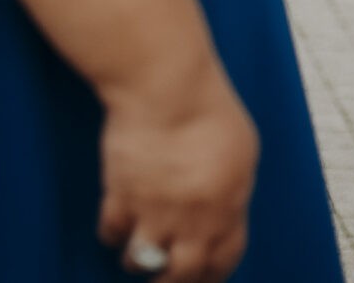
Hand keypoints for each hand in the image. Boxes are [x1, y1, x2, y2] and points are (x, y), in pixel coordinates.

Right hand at [97, 53, 257, 281]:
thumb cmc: (208, 107)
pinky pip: (112, 232)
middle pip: (182, 275)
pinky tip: (116, 226)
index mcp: (228, 205)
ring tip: (137, 255)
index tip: (204, 276)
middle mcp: (193, 218)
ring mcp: (155, 210)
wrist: (169, 89)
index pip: (224, 259)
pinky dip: (112, 233)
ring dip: (139, 262)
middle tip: (164, 280)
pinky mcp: (121, 195)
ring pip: (141, 262)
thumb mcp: (242, 149)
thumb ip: (233, 186)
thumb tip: (225, 207)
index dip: (213, 273)